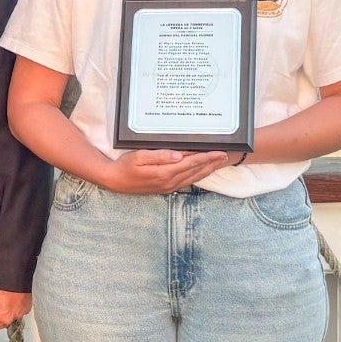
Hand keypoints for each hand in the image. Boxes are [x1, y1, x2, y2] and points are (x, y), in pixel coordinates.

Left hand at [0, 288, 30, 341]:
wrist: (11, 272)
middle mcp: (6, 320)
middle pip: (0, 325)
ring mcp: (18, 314)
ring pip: (11, 318)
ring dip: (8, 311)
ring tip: (5, 298)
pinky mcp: (26, 308)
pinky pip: (20, 311)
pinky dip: (17, 306)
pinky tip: (13, 296)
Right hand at [99, 149, 229, 194]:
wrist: (115, 181)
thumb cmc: (125, 166)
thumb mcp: (140, 157)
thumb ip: (160, 156)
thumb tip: (179, 156)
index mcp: (165, 173)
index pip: (191, 163)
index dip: (207, 157)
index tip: (220, 152)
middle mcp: (169, 182)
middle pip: (196, 171)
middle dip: (212, 163)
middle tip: (226, 156)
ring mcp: (168, 187)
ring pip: (193, 178)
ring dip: (207, 170)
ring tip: (218, 162)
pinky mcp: (165, 189)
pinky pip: (186, 182)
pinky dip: (197, 175)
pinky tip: (201, 172)